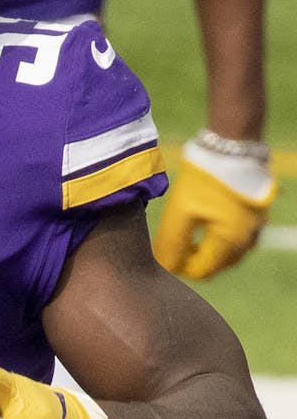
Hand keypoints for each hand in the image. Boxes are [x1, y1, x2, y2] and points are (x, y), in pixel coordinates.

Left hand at [153, 134, 274, 279]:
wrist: (231, 147)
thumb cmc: (204, 179)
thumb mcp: (180, 211)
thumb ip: (171, 242)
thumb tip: (164, 265)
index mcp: (231, 241)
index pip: (203, 271)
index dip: (180, 268)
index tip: (162, 258)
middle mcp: (249, 239)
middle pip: (218, 265)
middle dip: (194, 261)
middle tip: (172, 250)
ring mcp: (256, 227)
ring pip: (229, 253)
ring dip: (207, 252)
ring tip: (186, 241)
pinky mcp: (256, 215)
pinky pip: (238, 238)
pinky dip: (220, 240)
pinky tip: (204, 229)